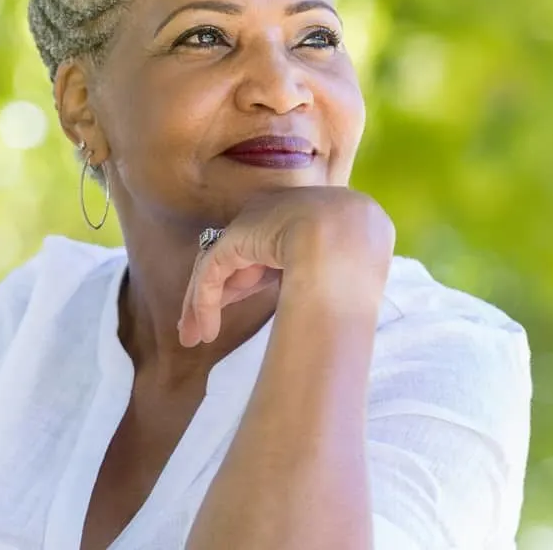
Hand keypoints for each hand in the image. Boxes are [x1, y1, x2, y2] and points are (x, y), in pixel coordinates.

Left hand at [177, 186, 394, 346]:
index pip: (270, 246)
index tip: (241, 303)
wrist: (345, 241)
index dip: (252, 278)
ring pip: (219, 266)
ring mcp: (253, 224)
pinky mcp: (233, 240)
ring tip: (192, 338)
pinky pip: (210, 273)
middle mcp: (274, 213)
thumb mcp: (345, 264)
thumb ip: (325, 271)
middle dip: (223, 292)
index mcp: (305, 214)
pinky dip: (204, 303)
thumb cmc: (359, 257)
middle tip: (204, 326)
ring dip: (203, 304)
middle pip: (241, 255)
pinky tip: (205, 332)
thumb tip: (330, 303)